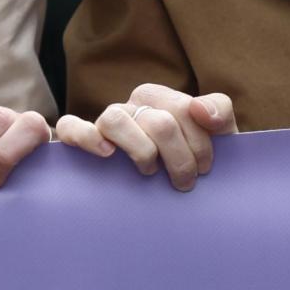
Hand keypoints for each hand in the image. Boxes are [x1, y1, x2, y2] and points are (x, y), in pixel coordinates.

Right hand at [54, 84, 236, 191]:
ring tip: (150, 172)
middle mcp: (131, 107)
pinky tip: (106, 153)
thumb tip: (199, 109)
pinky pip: (71, 127)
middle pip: (157, 121)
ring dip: (142, 151)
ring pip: (115, 119)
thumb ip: (218, 111)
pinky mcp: (82, 140)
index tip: (206, 168)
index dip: (199, 142)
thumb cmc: (194, 162)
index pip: (182, 109)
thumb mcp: (217, 134)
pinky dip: (85, 135)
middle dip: (180, 157)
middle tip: (186, 182)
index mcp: (160, 99)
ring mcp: (106, 124)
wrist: (182, 189)